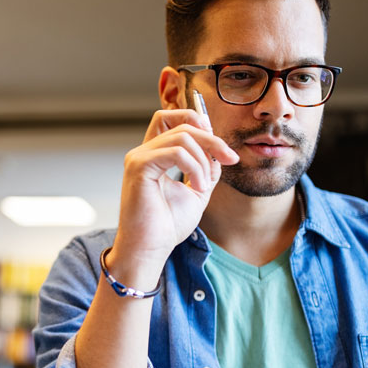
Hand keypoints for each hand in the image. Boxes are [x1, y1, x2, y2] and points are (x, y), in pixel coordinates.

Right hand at [108, 109, 238, 286]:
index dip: (198, 122)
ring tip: (203, 185)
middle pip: (182, 124)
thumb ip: (206, 169)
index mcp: (154, 155)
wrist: (150, 249)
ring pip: (182, 136)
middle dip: (212, 140)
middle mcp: (143, 152)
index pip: (170, 118)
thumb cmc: (167, 225)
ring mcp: (139, 157)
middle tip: (229, 158)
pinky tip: (197, 187)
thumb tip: (219, 152)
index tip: (221, 148)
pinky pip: (176, 152)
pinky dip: (194, 167)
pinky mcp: (139, 167)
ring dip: (203, 160)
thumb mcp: (196, 191)